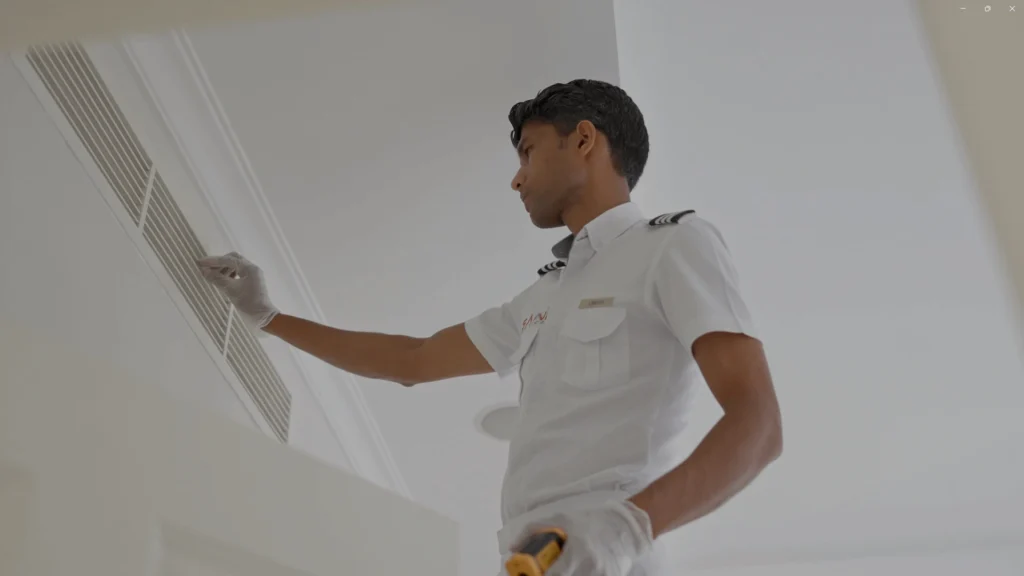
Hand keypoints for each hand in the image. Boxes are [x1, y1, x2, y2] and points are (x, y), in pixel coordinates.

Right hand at [197, 252, 278, 330]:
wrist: (262, 317)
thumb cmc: (249, 303)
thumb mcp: (230, 290)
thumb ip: (217, 279)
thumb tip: (204, 271)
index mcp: (249, 268)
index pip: (228, 259)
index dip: (213, 261)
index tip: (200, 262)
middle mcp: (252, 269)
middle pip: (233, 259)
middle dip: (219, 263)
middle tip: (207, 269)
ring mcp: (253, 275)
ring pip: (235, 266)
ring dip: (224, 269)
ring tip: (214, 276)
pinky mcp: (252, 282)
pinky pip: (238, 273)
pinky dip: (229, 275)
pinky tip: (222, 281)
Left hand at [515, 500, 653, 575]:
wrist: (627, 525)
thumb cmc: (594, 518)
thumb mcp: (560, 517)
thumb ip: (532, 530)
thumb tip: (513, 547)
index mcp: (577, 553)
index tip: (525, 575)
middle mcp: (591, 570)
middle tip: (541, 571)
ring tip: (560, 567)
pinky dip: (576, 575)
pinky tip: (573, 569)